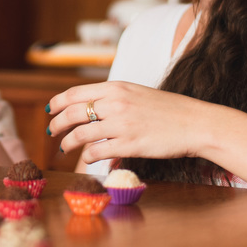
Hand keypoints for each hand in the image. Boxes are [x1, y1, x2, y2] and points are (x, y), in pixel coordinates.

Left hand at [46, 81, 211, 165]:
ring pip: (80, 134)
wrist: (195, 123)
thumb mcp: (137, 94)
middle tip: (52, 131)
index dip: (58, 102)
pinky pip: (97, 152)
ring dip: (67, 143)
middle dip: (57, 124)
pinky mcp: (129, 145)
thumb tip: (91, 110)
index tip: (51, 110)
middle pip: (72, 113)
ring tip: (64, 148)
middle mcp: (115, 103)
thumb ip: (113, 99)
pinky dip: (88, 157)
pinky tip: (87, 159)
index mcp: (116, 87)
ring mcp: (121, 124)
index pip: (75, 93)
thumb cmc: (168, 110)